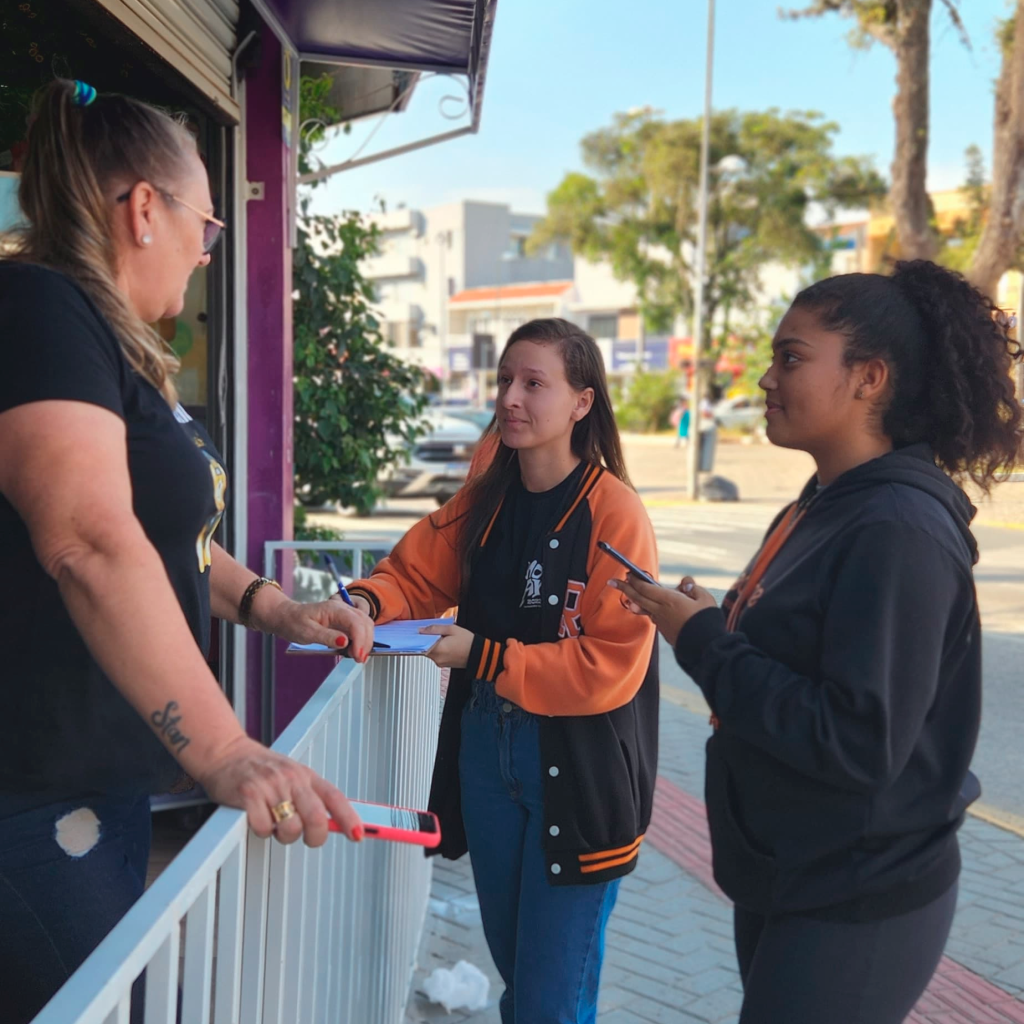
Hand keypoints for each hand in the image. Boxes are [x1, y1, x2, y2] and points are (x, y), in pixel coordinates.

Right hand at [197, 734, 362, 846]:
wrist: (227, 753)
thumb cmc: (261, 769)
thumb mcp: (292, 776)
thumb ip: (311, 796)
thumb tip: (332, 823)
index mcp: (306, 775)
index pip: (334, 798)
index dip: (349, 818)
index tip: (358, 835)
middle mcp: (291, 778)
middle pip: (316, 818)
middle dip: (315, 836)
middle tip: (306, 837)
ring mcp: (270, 786)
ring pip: (290, 828)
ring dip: (283, 835)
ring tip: (275, 823)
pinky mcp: (249, 794)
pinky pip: (263, 828)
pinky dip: (261, 831)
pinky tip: (256, 817)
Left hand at [257, 596, 374, 662]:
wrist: (287, 617)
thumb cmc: (294, 622)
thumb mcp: (307, 632)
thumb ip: (326, 637)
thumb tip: (345, 641)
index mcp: (334, 609)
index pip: (356, 623)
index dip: (361, 640)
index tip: (357, 656)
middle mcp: (343, 609)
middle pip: (365, 623)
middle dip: (366, 642)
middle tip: (359, 659)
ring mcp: (345, 614)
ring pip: (365, 625)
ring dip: (366, 641)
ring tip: (358, 657)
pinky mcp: (344, 621)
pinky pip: (359, 628)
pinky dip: (361, 639)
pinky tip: (355, 650)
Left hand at [420, 623, 473, 668]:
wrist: (479, 654)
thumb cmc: (468, 641)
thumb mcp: (451, 629)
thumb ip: (435, 629)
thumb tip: (422, 630)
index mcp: (438, 649)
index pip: (420, 645)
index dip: (419, 637)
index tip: (420, 632)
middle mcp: (437, 659)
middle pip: (424, 649)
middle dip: (427, 640)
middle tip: (433, 632)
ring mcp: (440, 663)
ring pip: (430, 652)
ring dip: (433, 645)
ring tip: (443, 637)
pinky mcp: (444, 665)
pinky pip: (436, 656)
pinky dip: (438, 650)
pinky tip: (446, 643)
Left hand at [608, 574, 717, 646]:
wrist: (706, 648)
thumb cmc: (707, 620)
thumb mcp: (705, 598)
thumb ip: (692, 587)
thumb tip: (684, 583)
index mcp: (669, 600)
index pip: (646, 587)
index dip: (634, 580)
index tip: (626, 573)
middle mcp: (661, 611)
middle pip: (638, 597)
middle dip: (624, 588)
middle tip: (612, 581)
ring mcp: (661, 623)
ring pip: (644, 608)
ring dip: (634, 600)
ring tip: (628, 595)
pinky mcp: (665, 632)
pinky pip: (653, 617)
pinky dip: (648, 610)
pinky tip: (649, 607)